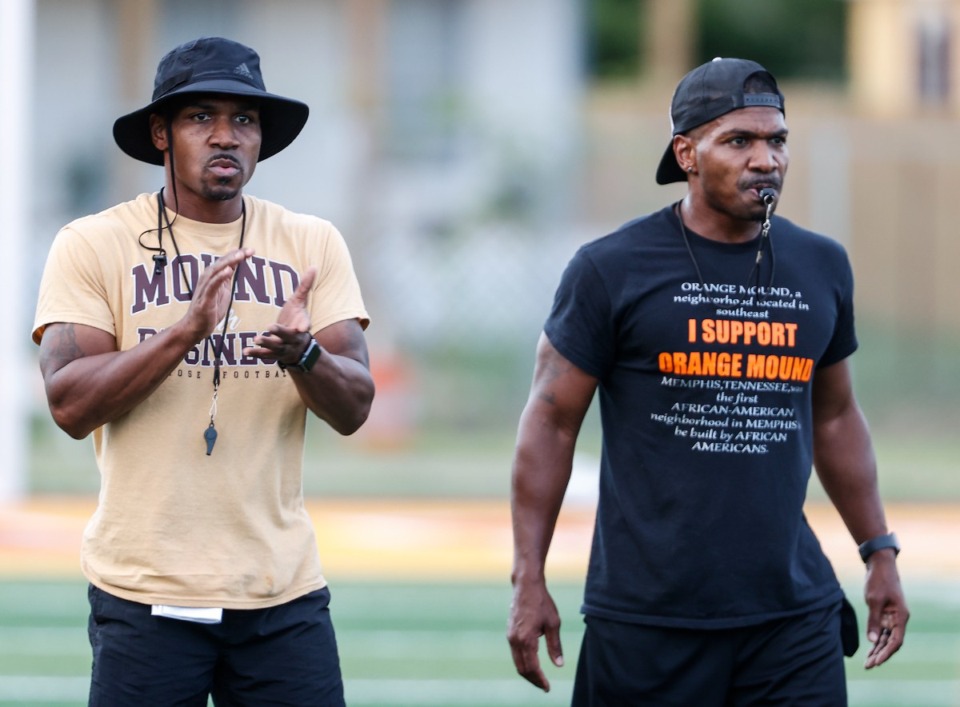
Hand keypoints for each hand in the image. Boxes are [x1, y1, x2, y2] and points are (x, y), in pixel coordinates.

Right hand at [182, 248, 253, 339]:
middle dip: (235, 255)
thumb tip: (232, 266)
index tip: (251, 250)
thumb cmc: (209, 310)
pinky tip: (229, 270)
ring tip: (240, 255)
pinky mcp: (205, 299)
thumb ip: (226, 278)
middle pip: (222, 263)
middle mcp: (207, 280)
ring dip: (228, 262)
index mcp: (213, 277)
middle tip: (250, 250)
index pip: (226, 262)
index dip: (238, 255)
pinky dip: (220, 277)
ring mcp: (205, 288)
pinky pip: (212, 285)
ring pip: (216, 271)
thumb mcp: (222, 291)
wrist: (196, 327)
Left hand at [244, 266, 317, 365]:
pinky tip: (245, 352)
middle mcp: (293, 339)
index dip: (304, 326)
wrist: (298, 347)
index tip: (302, 328)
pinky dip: (255, 354)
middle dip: (280, 332)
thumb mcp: (301, 303)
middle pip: (287, 336)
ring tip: (256, 339)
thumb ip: (305, 286)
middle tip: (270, 327)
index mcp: (302, 325)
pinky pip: (264, 355)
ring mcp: (283, 348)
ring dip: (266, 343)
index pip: (304, 325)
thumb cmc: (297, 319)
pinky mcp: (273, 355)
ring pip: (275, 347)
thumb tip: (313, 266)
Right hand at [507, 581, 563, 691]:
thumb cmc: (542, 602)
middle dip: (533, 679)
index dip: (540, 680)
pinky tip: (532, 662)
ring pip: (517, 662)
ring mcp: (510, 636)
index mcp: (526, 639)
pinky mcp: (510, 632)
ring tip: (539, 678)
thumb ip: (555, 645)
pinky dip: (523, 662)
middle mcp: (515, 640)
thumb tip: (559, 664)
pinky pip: (515, 653)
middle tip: (544, 686)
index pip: (532, 667)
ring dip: (527, 672)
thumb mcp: (553, 623)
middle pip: (522, 668)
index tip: (547, 687)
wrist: (526, 586)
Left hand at [863, 551, 908, 667]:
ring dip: (877, 649)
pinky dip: (875, 639)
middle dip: (880, 655)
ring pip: (886, 638)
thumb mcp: (874, 600)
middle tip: (868, 666)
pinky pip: (881, 630)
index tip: (876, 662)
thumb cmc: (878, 580)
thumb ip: (874, 620)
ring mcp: (892, 617)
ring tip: (868, 662)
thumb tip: (872, 640)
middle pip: (891, 642)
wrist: (879, 564)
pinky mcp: (885, 613)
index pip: (896, 641)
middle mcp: (898, 619)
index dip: (886, 653)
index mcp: (901, 616)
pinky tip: (870, 648)